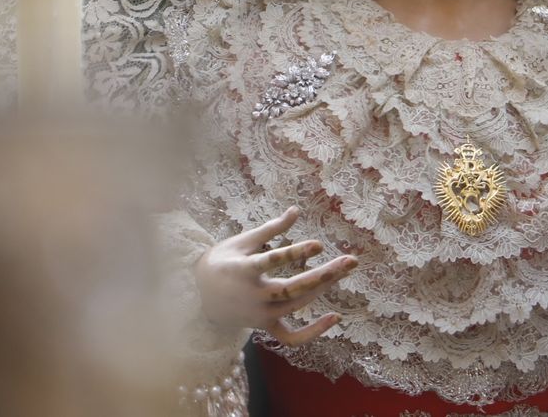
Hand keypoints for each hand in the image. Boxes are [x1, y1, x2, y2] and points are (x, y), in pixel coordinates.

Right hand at [194, 206, 357, 347]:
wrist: (196, 296)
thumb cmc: (222, 262)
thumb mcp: (243, 242)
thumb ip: (272, 228)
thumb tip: (296, 209)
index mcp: (244, 270)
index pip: (273, 261)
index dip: (296, 253)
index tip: (319, 244)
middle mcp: (253, 296)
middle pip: (293, 288)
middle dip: (325, 275)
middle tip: (351, 261)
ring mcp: (259, 314)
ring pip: (296, 306)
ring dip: (322, 289)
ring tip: (344, 270)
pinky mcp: (264, 327)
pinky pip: (291, 337)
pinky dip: (312, 333)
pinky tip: (335, 317)